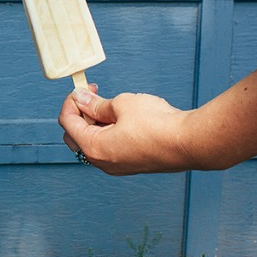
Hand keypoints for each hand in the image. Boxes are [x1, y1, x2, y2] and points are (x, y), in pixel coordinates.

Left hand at [58, 88, 198, 175]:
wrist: (189, 142)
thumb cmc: (158, 125)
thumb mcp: (122, 104)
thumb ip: (97, 103)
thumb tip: (82, 100)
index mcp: (94, 147)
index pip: (67, 122)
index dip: (71, 101)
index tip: (81, 89)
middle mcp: (102, 162)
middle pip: (76, 135)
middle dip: (81, 113)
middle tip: (93, 96)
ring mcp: (117, 166)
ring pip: (94, 142)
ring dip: (96, 123)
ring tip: (113, 105)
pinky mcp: (131, 165)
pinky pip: (110, 148)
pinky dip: (109, 132)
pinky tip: (124, 118)